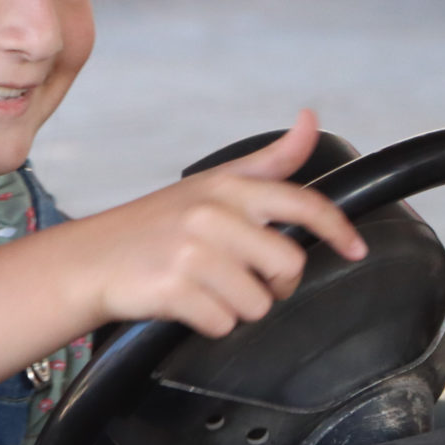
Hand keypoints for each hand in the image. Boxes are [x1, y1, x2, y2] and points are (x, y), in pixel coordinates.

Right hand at [70, 111, 364, 337]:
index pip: (302, 204)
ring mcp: (192, 252)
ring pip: (257, 303)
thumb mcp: (210, 185)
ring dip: (236, 308)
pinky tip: (185, 303)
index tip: (356, 249)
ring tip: (204, 289)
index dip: (338, 229)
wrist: (88, 260)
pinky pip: (223, 323)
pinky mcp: (174, 288)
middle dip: (273, 284)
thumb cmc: (152, 226)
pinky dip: (208, 323)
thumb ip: (269, 162)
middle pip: (288, 266)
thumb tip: (310, 121)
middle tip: (243, 279)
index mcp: (228, 188)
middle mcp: (212, 215)